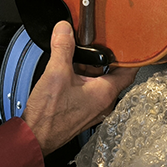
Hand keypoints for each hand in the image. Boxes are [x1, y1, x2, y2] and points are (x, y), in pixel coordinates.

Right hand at [21, 21, 137, 155]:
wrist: (34, 137)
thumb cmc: (48, 116)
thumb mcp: (55, 73)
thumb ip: (63, 48)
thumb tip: (65, 30)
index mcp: (105, 93)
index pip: (129, 71)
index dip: (131, 56)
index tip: (129, 44)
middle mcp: (103, 103)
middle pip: (112, 74)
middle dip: (103, 59)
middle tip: (95, 44)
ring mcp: (94, 109)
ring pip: (99, 82)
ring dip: (90, 69)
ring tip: (77, 57)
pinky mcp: (83, 112)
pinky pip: (89, 91)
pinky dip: (83, 79)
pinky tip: (69, 72)